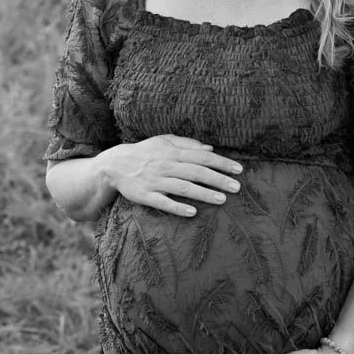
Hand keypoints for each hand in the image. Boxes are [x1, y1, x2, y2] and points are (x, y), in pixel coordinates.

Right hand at [100, 134, 242, 217]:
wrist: (114, 165)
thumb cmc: (145, 152)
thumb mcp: (164, 141)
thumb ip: (187, 143)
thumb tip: (210, 149)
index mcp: (172, 152)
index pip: (202, 157)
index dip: (222, 163)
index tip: (239, 170)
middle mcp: (166, 165)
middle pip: (196, 172)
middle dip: (218, 179)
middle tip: (237, 188)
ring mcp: (155, 181)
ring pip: (183, 187)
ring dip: (203, 193)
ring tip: (222, 200)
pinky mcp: (145, 195)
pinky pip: (162, 202)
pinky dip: (177, 207)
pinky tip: (192, 212)